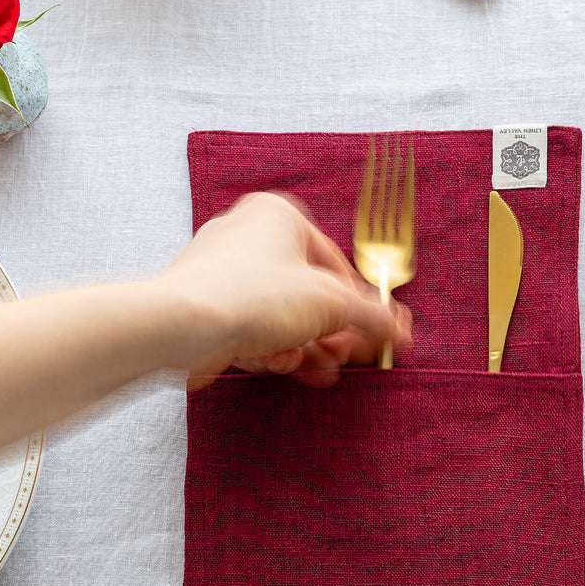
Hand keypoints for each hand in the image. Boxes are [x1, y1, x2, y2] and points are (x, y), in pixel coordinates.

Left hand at [161, 193, 410, 386]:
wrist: (183, 326)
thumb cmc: (253, 296)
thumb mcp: (333, 305)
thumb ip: (373, 317)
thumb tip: (401, 330)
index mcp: (278, 217)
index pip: (333, 262)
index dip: (356, 305)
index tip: (371, 334)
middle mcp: (246, 236)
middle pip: (305, 294)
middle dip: (327, 334)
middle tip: (342, 357)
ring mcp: (221, 272)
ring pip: (278, 316)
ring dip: (301, 347)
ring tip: (313, 369)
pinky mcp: (204, 307)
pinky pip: (248, 329)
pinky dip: (267, 350)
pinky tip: (276, 366)